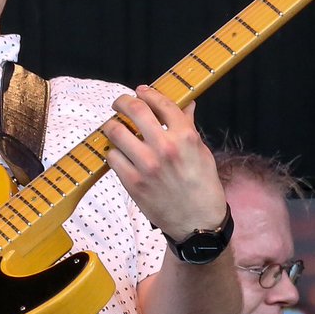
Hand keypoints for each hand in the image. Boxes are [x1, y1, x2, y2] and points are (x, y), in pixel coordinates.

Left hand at [103, 86, 224, 237]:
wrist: (197, 222)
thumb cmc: (203, 187)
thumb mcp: (202, 153)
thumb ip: (189, 126)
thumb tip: (185, 104)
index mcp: (186, 137)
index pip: (161, 104)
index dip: (148, 93)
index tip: (141, 91)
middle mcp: (165, 148)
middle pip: (134, 110)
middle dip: (123, 102)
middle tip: (120, 104)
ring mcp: (146, 165)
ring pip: (116, 132)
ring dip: (113, 127)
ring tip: (115, 129)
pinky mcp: (132, 182)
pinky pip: (112, 157)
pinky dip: (113, 152)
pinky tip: (119, 153)